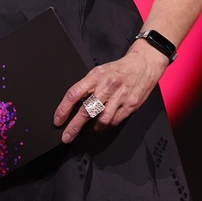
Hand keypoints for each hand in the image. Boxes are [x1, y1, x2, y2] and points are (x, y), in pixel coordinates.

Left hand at [53, 43, 167, 142]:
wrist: (143, 64)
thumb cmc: (119, 69)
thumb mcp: (99, 71)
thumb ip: (88, 86)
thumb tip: (73, 105)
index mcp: (96, 76)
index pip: (74, 94)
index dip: (64, 109)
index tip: (58, 120)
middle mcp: (107, 86)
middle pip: (86, 110)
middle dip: (74, 126)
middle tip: (67, 136)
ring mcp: (120, 96)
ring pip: (102, 119)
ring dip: (93, 127)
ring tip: (90, 129)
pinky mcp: (130, 104)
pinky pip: (115, 120)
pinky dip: (107, 125)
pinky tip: (104, 124)